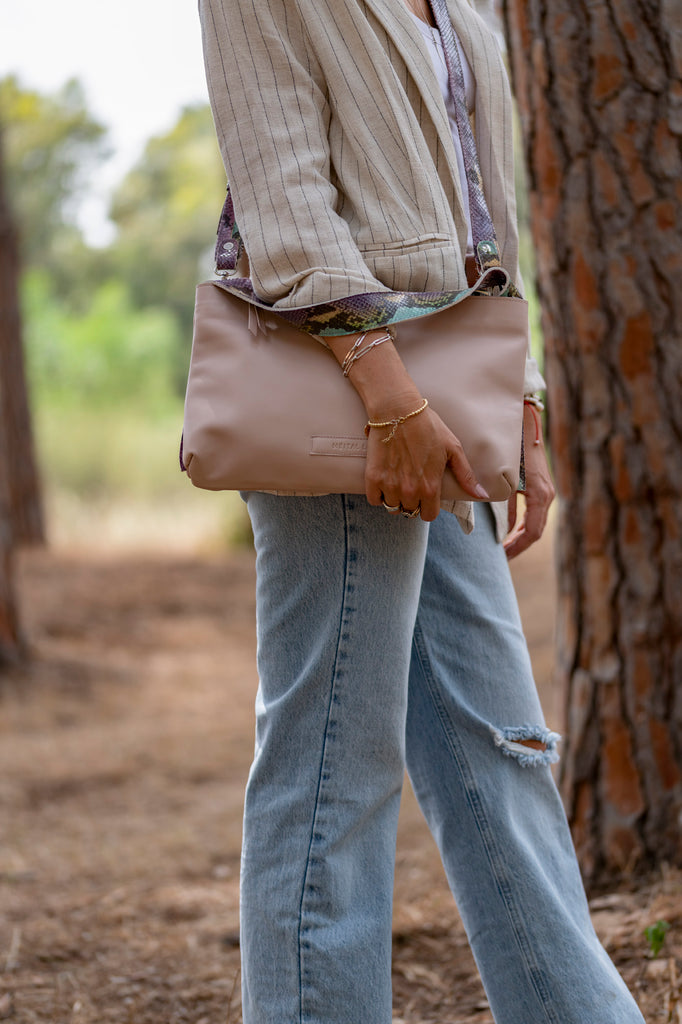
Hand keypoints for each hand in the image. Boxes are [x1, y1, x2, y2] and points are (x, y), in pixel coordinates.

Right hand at [325, 329, 488, 519]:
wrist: (398, 410)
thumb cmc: (428, 426)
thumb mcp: (453, 448)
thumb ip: (466, 475)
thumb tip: (482, 495)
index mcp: (430, 487)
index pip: (429, 515)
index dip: (429, 507)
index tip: (426, 496)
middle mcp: (410, 491)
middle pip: (409, 511)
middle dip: (412, 501)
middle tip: (411, 482)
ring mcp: (390, 485)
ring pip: (392, 507)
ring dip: (395, 498)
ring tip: (398, 480)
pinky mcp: (373, 478)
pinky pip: (374, 500)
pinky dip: (378, 494)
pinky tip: (384, 480)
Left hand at [503, 404, 554, 558]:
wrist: (525, 426)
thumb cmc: (512, 450)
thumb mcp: (506, 480)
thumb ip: (506, 505)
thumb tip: (504, 530)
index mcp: (540, 496)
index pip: (531, 532)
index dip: (517, 547)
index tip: (504, 556)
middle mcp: (548, 496)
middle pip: (536, 531)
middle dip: (519, 545)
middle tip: (503, 557)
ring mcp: (548, 492)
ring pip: (537, 523)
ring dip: (522, 537)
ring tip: (506, 548)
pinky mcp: (543, 487)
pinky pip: (535, 513)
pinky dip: (524, 524)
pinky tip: (512, 531)